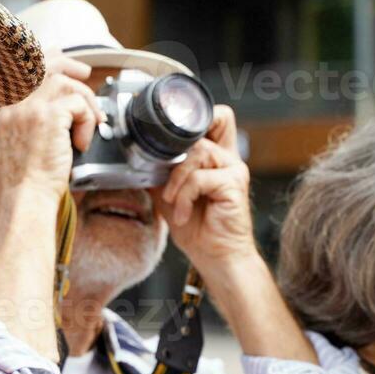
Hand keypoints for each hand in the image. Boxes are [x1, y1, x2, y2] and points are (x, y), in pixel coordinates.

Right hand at [0, 52, 104, 203]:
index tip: (68, 68)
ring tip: (90, 125)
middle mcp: (15, 107)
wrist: (28, 198)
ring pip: (66, 82)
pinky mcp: (49, 117)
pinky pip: (78, 104)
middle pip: (44, 66)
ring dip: (86, 102)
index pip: (27, 75)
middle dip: (69, 65)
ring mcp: (30, 109)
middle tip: (86, 73)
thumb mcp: (29, 146)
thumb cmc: (31, 183)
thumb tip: (70, 107)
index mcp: (8, 113)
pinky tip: (81, 142)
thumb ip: (40, 124)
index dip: (50, 63)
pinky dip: (87, 121)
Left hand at [154, 105, 256, 272]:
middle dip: (178, 150)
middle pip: (207, 125)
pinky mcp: (234, 184)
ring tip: (173, 201)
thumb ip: (161, 172)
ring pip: (197, 152)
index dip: (195, 116)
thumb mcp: (169, 195)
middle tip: (166, 174)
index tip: (168, 134)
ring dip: (176, 179)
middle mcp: (228, 159)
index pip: (216, 117)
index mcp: (216, 158)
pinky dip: (184, 196)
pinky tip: (183, 214)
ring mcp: (234, 169)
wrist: (216, 257)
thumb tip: (140, 157)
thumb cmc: (198, 229)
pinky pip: (198, 178)